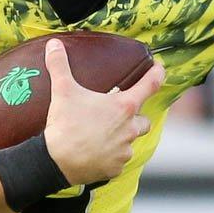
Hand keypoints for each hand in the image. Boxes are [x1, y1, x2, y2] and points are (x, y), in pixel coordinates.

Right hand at [42, 39, 164, 185]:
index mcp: (123, 107)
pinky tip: (95, 151)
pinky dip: (110, 156)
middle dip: (135, 116)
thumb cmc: (65, 124)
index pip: (151, 85)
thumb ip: (59, 65)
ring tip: (102, 134)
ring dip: (122, 137)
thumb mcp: (62, 90)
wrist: (57, 161)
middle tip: (117, 114)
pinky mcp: (116, 168)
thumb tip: (54, 44)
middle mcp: (130, 129)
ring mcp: (124, 151)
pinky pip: (118, 160)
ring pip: (130, 142)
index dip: (157, 74)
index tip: (159, 68)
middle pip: (144, 120)